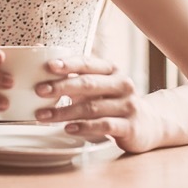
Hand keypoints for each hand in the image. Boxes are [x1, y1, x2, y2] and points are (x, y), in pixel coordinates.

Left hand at [33, 54, 159, 152]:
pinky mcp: (130, 126)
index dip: (68, 64)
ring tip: (43, 115)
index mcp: (112, 70)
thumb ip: (75, 76)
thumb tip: (39, 59)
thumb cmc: (113, 101)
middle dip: (61, 87)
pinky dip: (84, 127)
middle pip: (88, 84)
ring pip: (92, 107)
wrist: (148, 124)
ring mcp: (128, 105)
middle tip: (39, 90)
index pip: (88, 63)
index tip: (48, 66)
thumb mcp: (98, 86)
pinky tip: (68, 128)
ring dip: (65, 111)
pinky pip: (104, 126)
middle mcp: (122, 84)